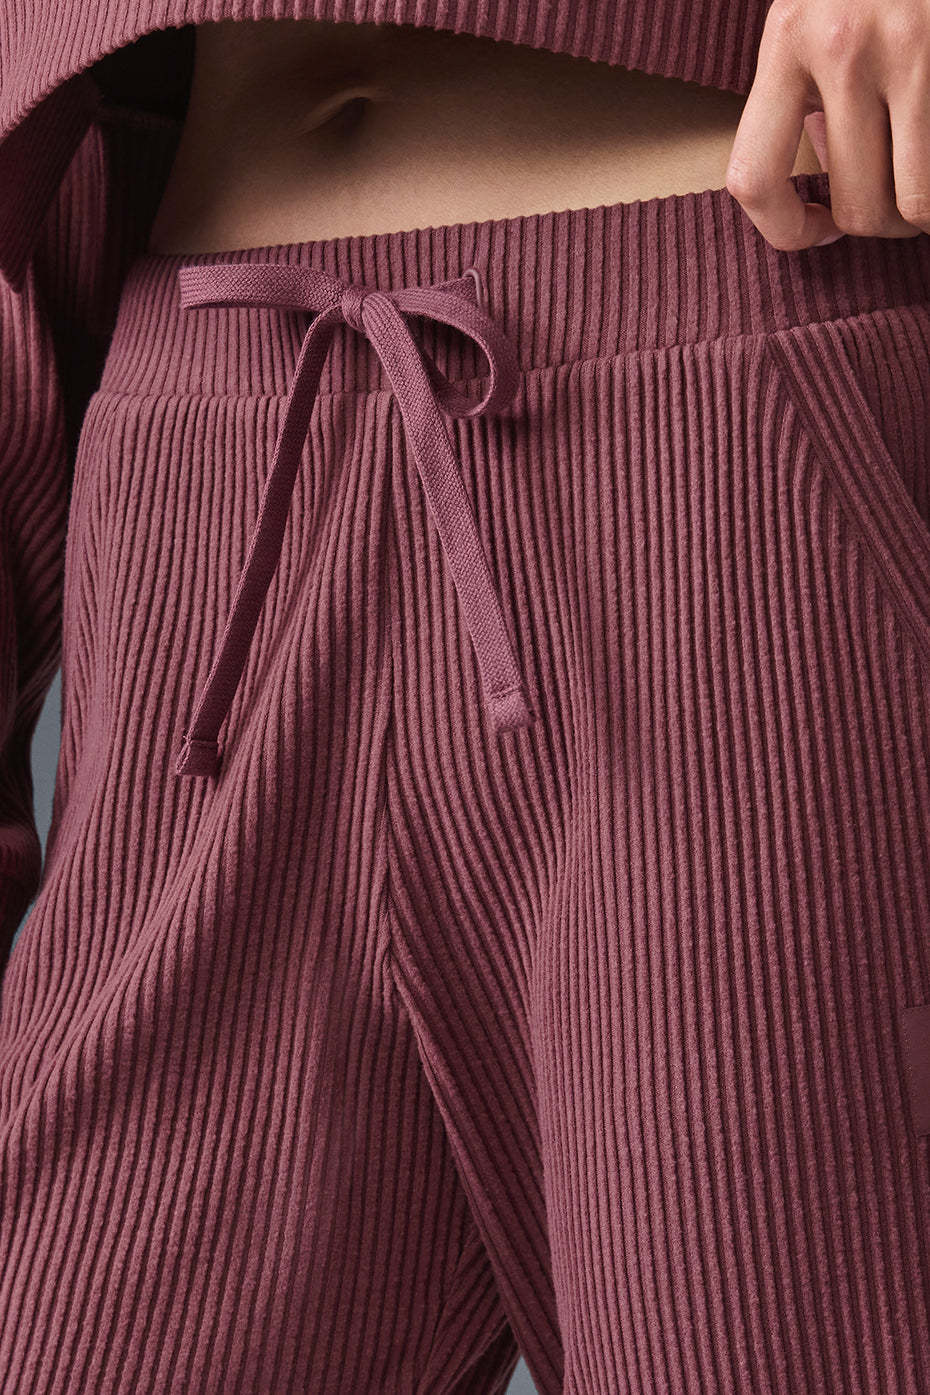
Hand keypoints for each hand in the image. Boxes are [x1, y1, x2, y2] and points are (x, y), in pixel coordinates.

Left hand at [725, 0, 928, 249]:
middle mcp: (844, 47)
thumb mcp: (815, 12)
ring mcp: (913, 51)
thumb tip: (819, 173)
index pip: (753, 178)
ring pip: (913, 205)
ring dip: (920, 214)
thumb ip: (802, 87)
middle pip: (855, 207)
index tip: (817, 228)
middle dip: (876, 225)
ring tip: (922, 185)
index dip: (783, 229)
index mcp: (789, 37)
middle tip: (892, 203)